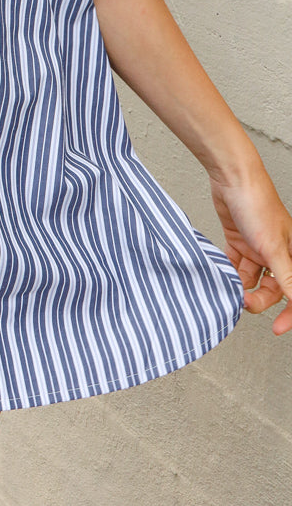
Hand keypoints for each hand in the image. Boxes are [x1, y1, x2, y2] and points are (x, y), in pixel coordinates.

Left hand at [209, 165, 291, 334]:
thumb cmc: (258, 203)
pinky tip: (221, 275)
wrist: (231, 177)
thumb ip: (287, 276)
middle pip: (271, 289)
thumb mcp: (273, 246)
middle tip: (243, 303)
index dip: (289, 313)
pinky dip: (228, 272)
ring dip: (241, 286)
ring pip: (251, 279)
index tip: (278, 329)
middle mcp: (276, 252)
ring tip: (229, 289)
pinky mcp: (237, 240)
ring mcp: (256, 247)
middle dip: (258, 300)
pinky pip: (234, 265)